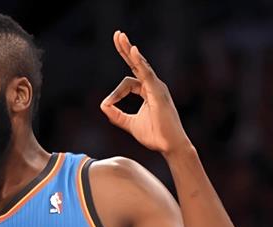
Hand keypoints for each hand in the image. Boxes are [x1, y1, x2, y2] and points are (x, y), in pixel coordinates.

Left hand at [100, 31, 190, 155]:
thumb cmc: (155, 136)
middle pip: (137, 63)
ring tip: (120, 36)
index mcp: (148, 92)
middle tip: (117, 34)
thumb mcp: (129, 125)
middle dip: (125, 49)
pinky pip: (147, 73)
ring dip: (128, 50)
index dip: (115, 94)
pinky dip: (139, 62)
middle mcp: (154, 86)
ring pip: (140, 64)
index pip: (128, 83)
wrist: (170, 146)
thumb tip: (103, 106)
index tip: (107, 106)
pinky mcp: (158, 92)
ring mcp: (157, 87)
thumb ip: (116, 115)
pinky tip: (132, 50)